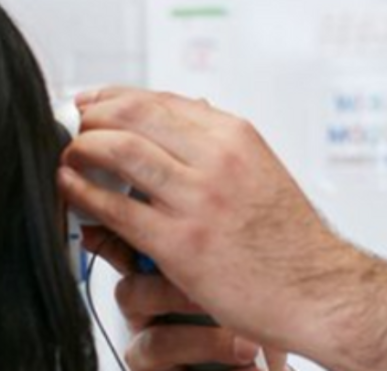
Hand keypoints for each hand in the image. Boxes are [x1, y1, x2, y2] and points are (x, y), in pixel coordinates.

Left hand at [59, 88, 361, 351]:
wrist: (317, 289)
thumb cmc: (291, 237)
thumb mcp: (263, 170)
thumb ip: (221, 144)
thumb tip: (186, 113)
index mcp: (236, 137)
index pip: (162, 99)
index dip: (116, 96)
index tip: (93, 101)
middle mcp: (217, 159)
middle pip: (135, 115)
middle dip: (93, 115)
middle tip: (72, 124)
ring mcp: (198, 199)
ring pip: (119, 151)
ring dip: (82, 147)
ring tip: (69, 154)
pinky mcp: (180, 242)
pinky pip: (115, 207)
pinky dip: (83, 192)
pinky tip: (72, 189)